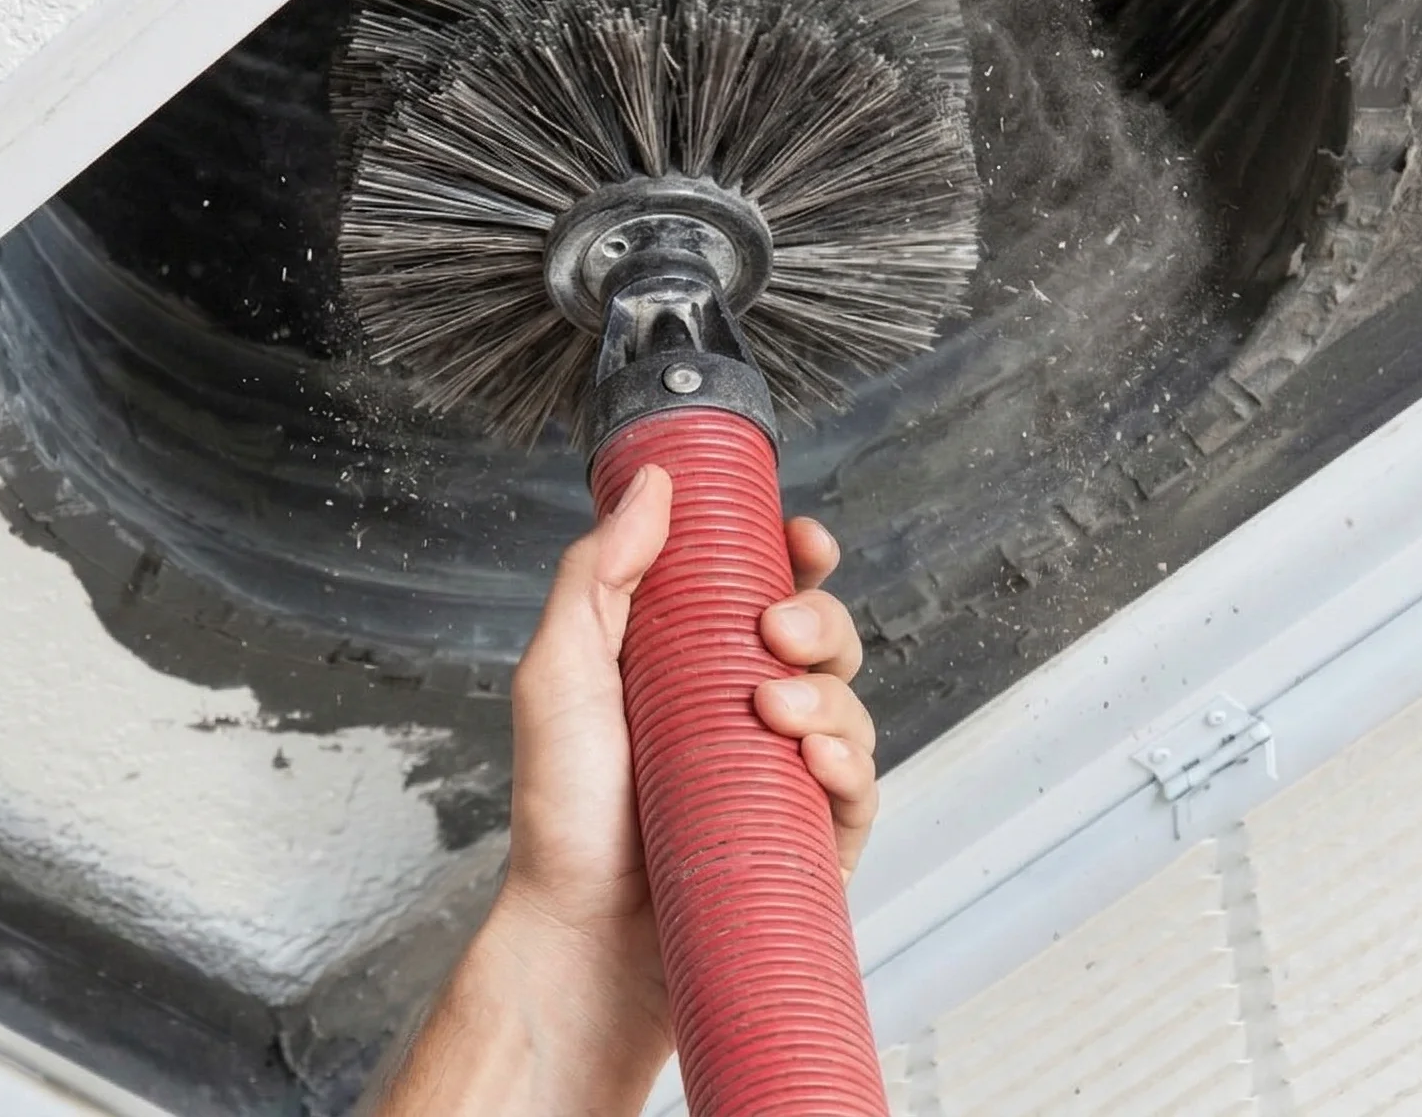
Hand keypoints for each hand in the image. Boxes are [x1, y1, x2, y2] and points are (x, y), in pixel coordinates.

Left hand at [372, 466, 877, 1113]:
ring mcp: (780, 777)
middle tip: (774, 631)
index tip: (801, 539)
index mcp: (689, 664)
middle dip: (818, 618)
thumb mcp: (561, 671)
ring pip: (850, 704)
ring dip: (829, 690)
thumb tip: (655, 483)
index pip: (765, 589)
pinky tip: (816, 757)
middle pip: (822, 637)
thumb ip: (599, 573)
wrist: (581, 938)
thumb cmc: (562, 815)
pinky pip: (860, 789)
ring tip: (775, 710)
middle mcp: (742, 714)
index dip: (796, 557)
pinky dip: (851, 762)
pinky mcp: (810, 842)